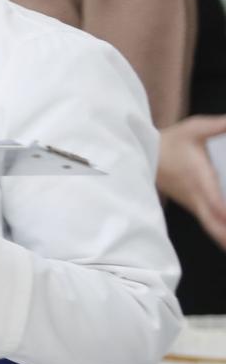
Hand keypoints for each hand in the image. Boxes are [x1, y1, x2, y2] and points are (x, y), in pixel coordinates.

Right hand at [157, 114, 225, 248]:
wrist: (146, 154)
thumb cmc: (172, 141)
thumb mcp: (194, 128)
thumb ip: (218, 126)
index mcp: (197, 177)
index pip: (211, 199)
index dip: (221, 211)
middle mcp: (195, 195)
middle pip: (213, 223)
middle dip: (225, 236)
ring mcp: (193, 203)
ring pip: (211, 226)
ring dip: (223, 237)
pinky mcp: (193, 206)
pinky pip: (209, 223)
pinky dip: (220, 232)